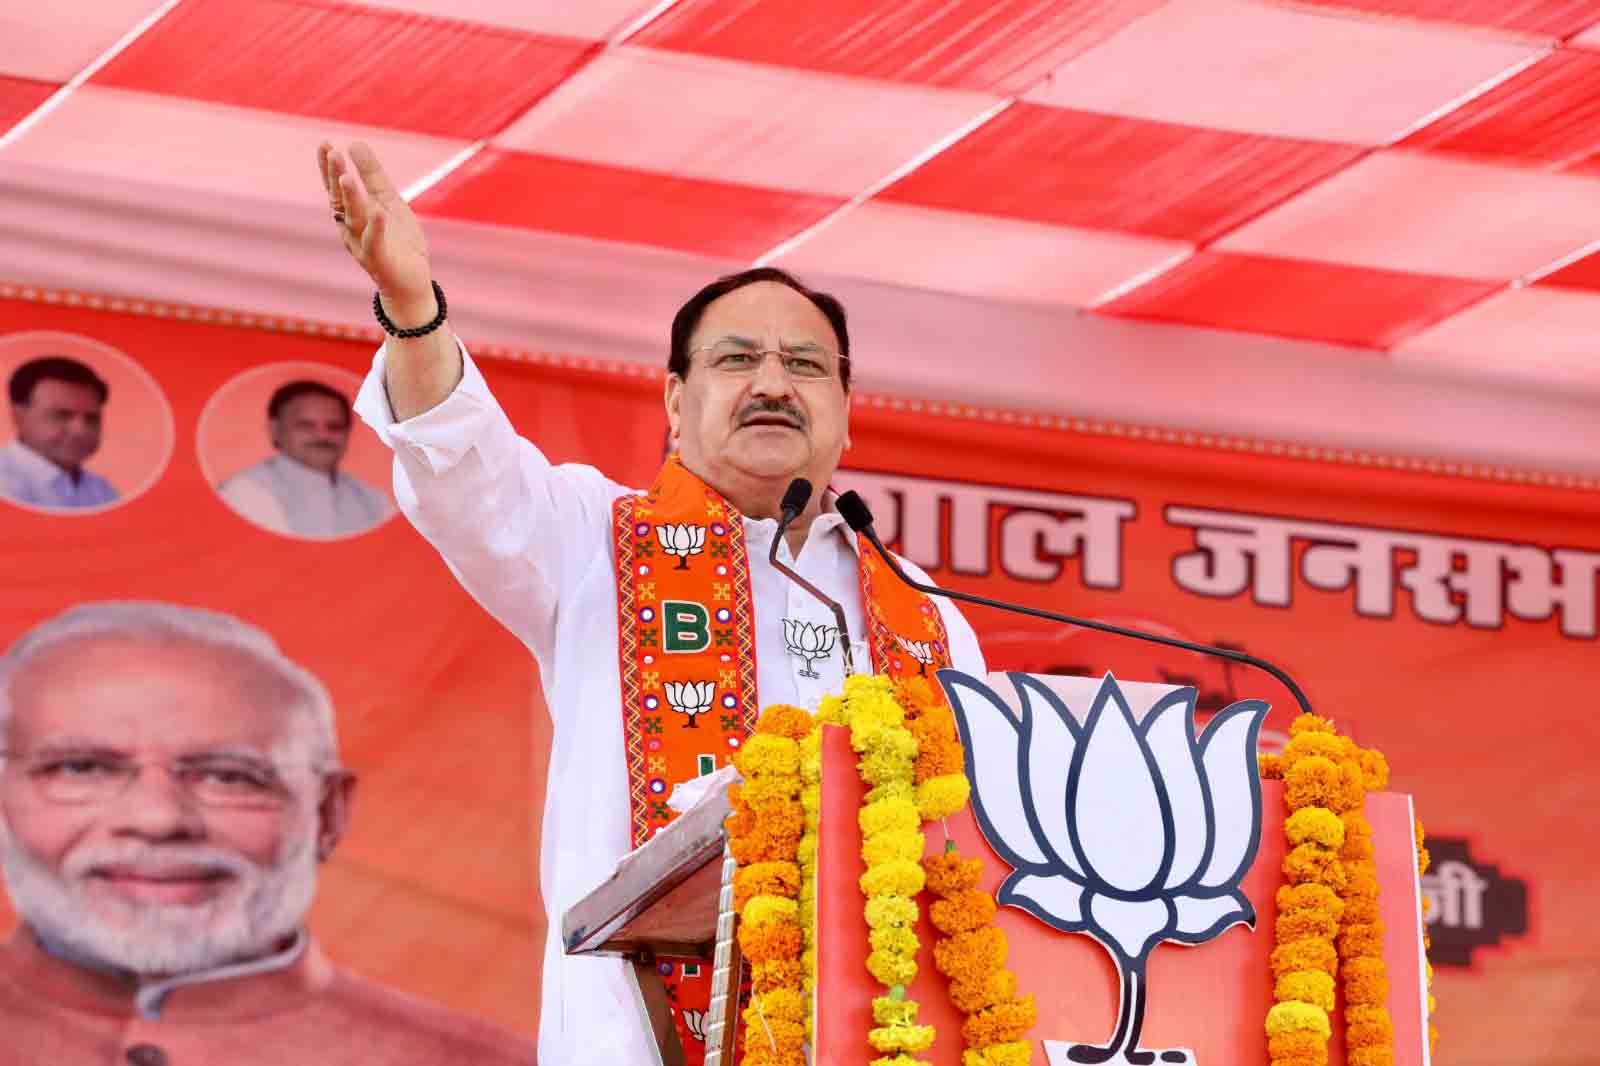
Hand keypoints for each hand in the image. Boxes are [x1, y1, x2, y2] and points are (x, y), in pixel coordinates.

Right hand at [318, 141, 434, 317]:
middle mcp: (351, 228)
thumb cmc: (397, 240)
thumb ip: (372, 175)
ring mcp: (363, 244)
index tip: (325, 145)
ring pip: (354, 219)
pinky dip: (376, 229)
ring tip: (346, 177)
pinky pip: (375, 243)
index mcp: (351, 213)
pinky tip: (378, 213)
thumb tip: (355, 143)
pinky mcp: (380, 261)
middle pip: (340, 200)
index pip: (335, 188)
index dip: (328, 168)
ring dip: (350, 198)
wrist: (410, 281)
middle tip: (332, 153)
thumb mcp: (387, 201)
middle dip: (335, 177)